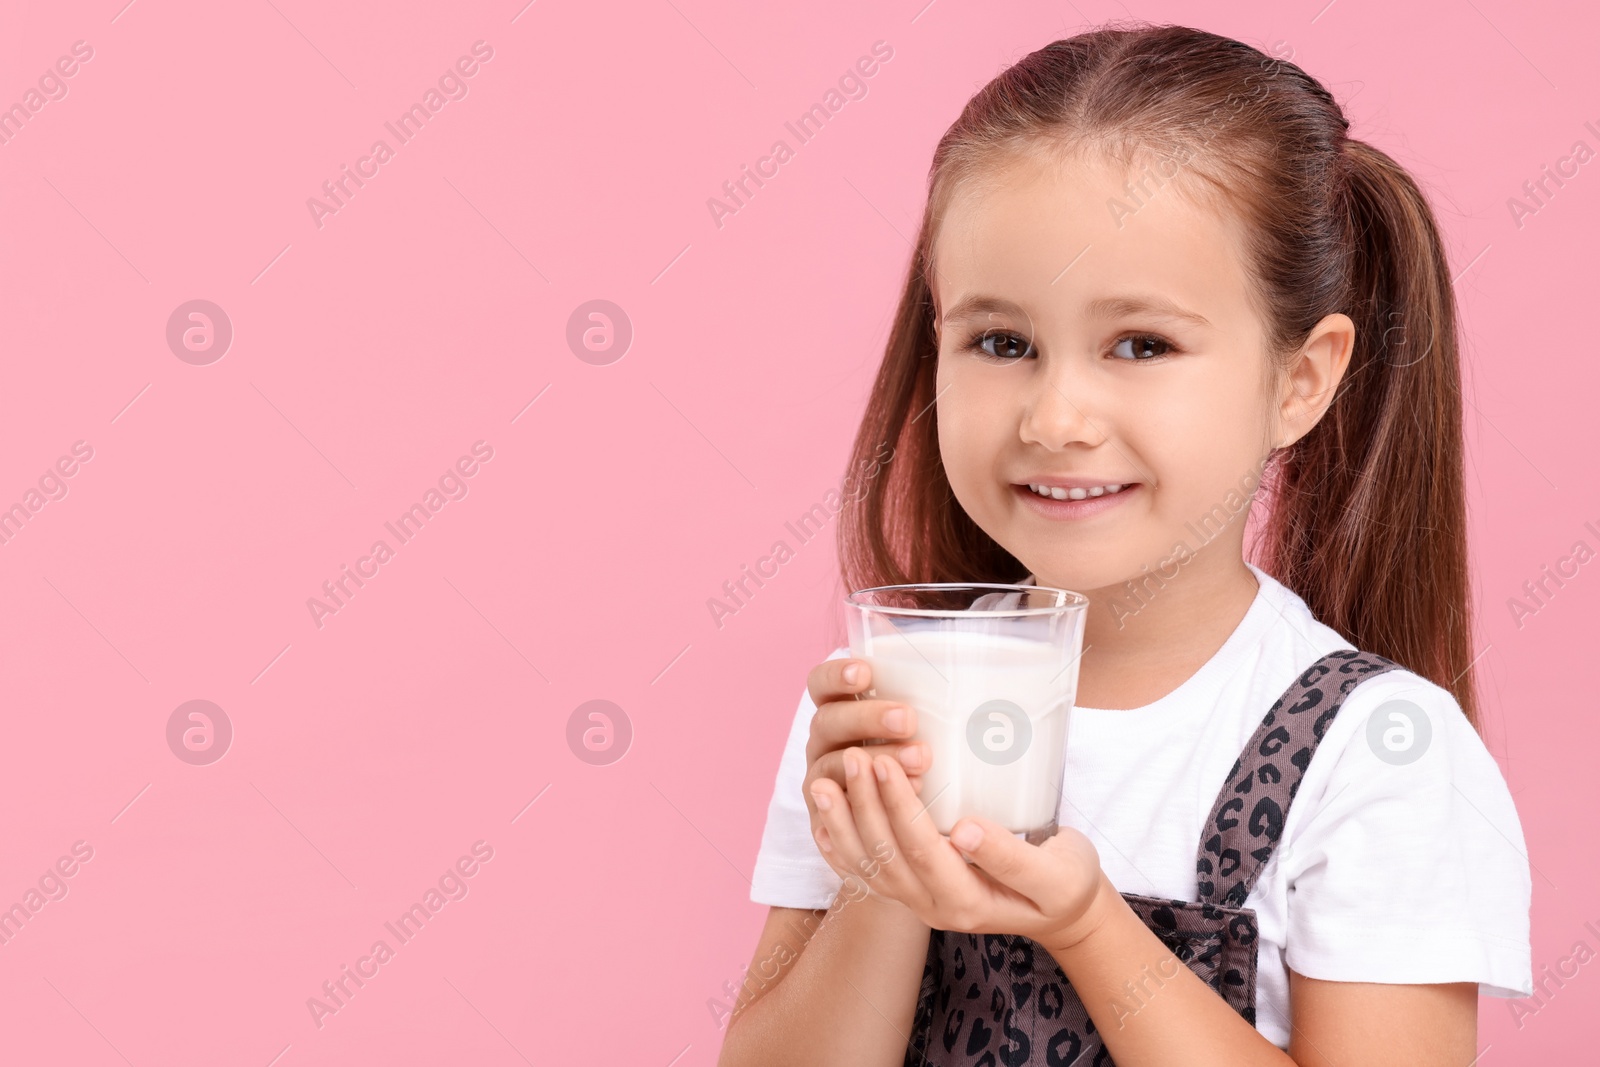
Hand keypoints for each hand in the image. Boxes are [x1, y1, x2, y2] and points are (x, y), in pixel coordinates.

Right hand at [801, 656, 930, 852]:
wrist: (915, 824)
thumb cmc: (923, 751)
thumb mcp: (923, 720)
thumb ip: (932, 696)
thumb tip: (973, 674)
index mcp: (837, 710)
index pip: (821, 684)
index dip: (836, 676)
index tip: (865, 673)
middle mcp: (825, 743)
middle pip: (827, 722)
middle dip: (866, 718)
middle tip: (907, 720)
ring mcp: (824, 781)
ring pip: (832, 766)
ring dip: (873, 760)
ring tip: (920, 762)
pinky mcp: (831, 818)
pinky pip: (839, 810)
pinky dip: (868, 801)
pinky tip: (906, 796)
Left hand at [809, 745, 1112, 952]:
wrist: (1062, 910)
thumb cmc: (1065, 882)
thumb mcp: (1057, 873)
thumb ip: (1011, 856)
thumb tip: (965, 831)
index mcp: (968, 903)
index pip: (923, 851)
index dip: (900, 806)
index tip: (885, 760)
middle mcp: (933, 909)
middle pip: (886, 858)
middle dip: (865, 805)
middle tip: (852, 755)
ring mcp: (917, 902)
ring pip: (866, 867)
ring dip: (842, 824)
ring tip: (824, 782)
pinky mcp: (911, 890)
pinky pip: (864, 872)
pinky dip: (839, 845)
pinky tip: (824, 817)